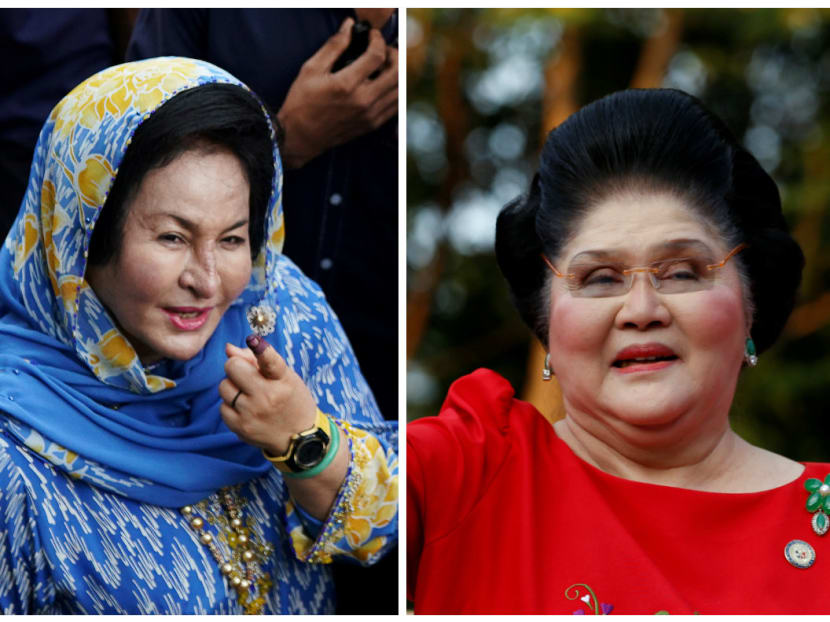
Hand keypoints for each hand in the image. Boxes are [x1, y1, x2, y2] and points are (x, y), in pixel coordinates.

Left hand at [219, 336, 316, 455]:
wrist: (298, 438)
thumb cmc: (290, 400)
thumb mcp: (284, 377)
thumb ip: (257, 360)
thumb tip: (228, 349)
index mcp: (282, 380)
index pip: (270, 361)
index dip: (260, 349)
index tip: (253, 340)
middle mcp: (267, 397)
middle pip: (232, 367)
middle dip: (237, 367)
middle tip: (248, 376)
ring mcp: (251, 413)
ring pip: (223, 386)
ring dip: (232, 387)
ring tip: (248, 395)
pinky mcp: (240, 428)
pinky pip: (222, 407)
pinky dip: (230, 406)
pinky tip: (245, 409)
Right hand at [277, 17, 397, 168]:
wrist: (301, 137)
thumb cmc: (302, 103)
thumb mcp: (311, 69)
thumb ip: (333, 46)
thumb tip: (349, 28)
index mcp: (347, 85)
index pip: (377, 56)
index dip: (378, 40)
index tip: (372, 35)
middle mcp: (363, 101)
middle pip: (397, 73)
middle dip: (393, 54)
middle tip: (383, 49)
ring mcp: (370, 115)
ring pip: (400, 90)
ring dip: (397, 73)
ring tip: (384, 66)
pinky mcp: (372, 125)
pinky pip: (396, 106)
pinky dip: (395, 91)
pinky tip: (383, 84)